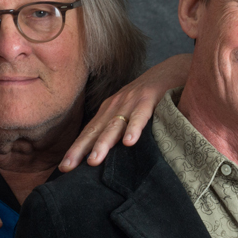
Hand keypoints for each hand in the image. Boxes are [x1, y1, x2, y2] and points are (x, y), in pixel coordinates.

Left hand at [59, 53, 191, 170]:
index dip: (76, 149)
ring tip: (94, 161)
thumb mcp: (131, 112)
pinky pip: (140, 116)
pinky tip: (129, 142)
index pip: (89, 132)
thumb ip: (122, 130)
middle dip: (80, 149)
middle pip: (95, 130)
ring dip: (103, 143)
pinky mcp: (150, 98)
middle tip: (67, 167)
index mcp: (110, 110)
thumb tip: (113, 156)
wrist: (173, 69)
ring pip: (114, 125)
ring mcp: (132, 102)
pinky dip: (134, 128)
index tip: (64, 168)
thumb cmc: (152, 96)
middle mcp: (116, 106)